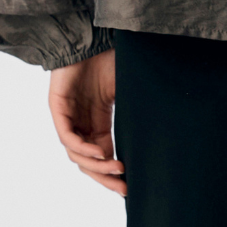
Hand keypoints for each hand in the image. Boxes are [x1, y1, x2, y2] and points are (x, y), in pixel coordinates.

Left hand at [48, 49, 125, 195]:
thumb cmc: (110, 60)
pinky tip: (98, 153)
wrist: (92, 37)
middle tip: (124, 189)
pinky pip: (67, 137)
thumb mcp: (126, 91)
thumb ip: (135, 110)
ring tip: (116, 169)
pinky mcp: (58, 108)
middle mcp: (81, 124)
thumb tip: (168, 125)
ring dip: (96, 166)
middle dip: (106, 178)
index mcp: (97, 124)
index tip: (130, 186)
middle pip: (89, 162)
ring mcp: (68, 117)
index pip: (103, 157)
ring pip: (77, 154)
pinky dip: (82, 148)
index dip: (114, 174)